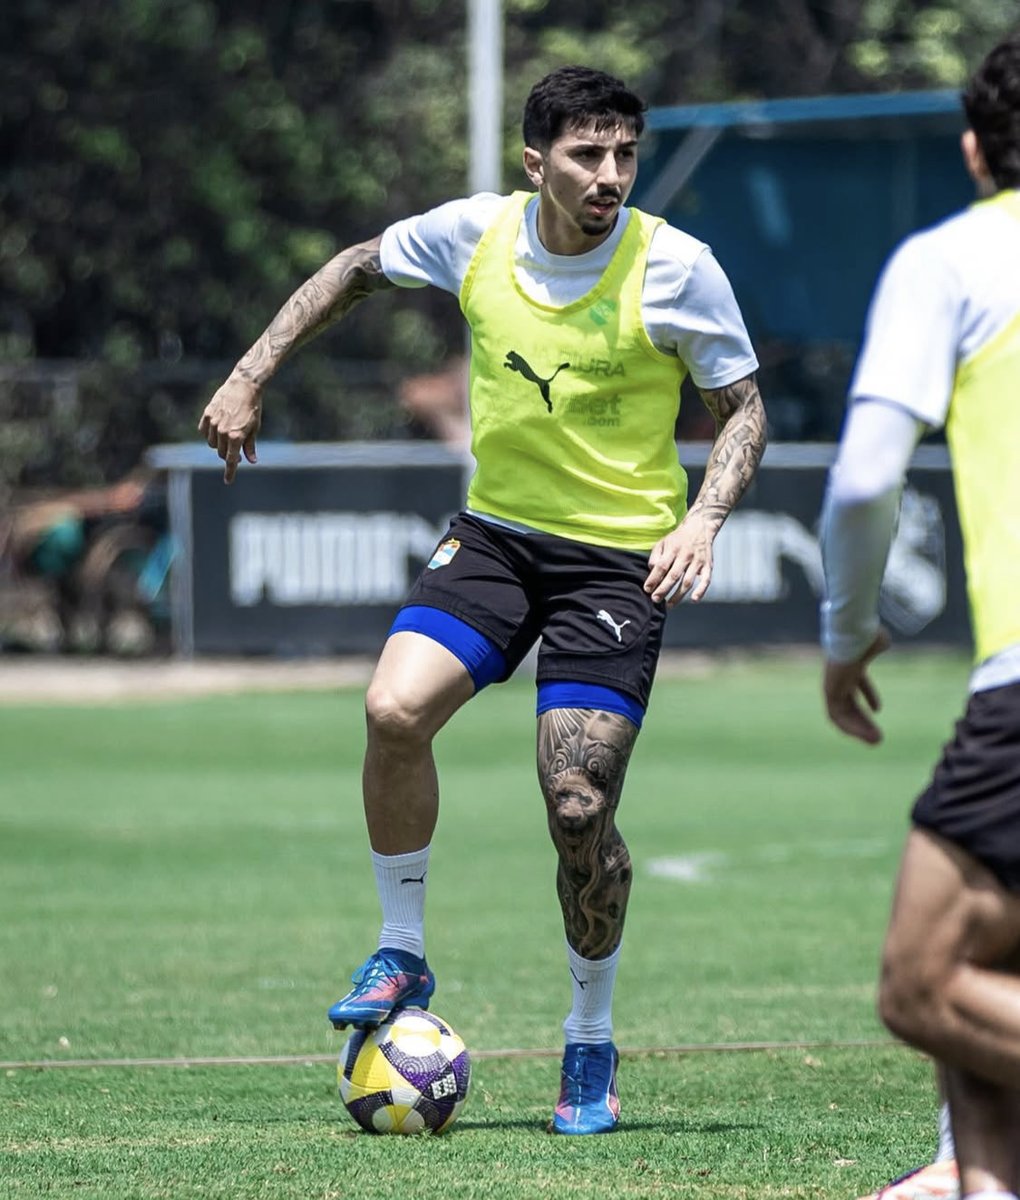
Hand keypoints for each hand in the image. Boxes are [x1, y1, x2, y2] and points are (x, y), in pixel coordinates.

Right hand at [198, 374, 261, 483]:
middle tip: (237, 448)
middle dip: (229, 454)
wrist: (244, 385)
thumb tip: (252, 461)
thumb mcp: (255, 428)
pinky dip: (209, 434)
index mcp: (236, 437)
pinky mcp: (207, 414)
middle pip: (222, 453)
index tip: (228, 481)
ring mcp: (213, 423)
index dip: (230, 472)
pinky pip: (204, 431)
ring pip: (212, 443)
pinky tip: (217, 429)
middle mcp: (222, 432)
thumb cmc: (253, 408)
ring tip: (229, 434)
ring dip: (219, 444)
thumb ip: (250, 446)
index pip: (231, 460)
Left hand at [644, 509, 714, 607]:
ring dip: (678, 595)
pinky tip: (694, 600)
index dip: (653, 579)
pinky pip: (706, 580)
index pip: (661, 567)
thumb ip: (655, 557)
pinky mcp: (708, 566)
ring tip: (669, 605)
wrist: (700, 527)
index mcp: (673, 549)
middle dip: (663, 589)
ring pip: (688, 581)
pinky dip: (701, 591)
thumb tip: (651, 572)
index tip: (647, 589)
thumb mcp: (663, 542)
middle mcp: (686, 555)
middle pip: (673, 576)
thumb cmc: (678, 539)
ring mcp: (698, 561)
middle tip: (655, 599)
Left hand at [823, 629, 891, 744]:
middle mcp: (839, 676)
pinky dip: (849, 726)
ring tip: (876, 741)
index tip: (877, 709)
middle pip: (849, 702)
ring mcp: (833, 684)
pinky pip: (836, 715)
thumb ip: (878, 644)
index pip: (856, 682)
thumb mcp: (875, 641)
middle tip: (877, 735)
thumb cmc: (866, 635)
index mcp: (851, 664)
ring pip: (842, 713)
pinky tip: (864, 734)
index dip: (867, 694)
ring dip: (858, 728)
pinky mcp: (830, 692)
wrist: (854, 636)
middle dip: (862, 719)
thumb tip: (882, 641)